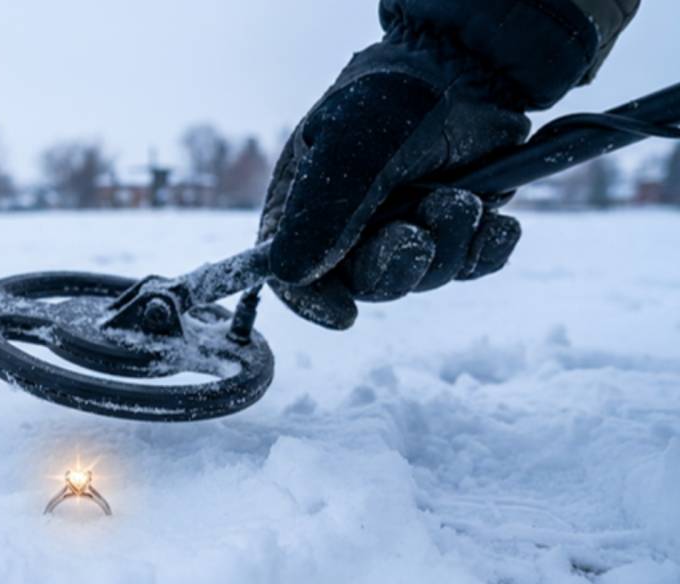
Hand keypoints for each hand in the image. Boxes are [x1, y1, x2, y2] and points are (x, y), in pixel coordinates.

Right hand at [258, 42, 529, 329]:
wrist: (472, 67)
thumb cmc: (394, 97)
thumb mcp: (347, 147)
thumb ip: (319, 212)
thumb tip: (290, 273)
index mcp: (307, 209)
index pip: (296, 276)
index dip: (315, 301)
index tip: (344, 313)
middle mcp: (353, 229)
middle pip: (367, 285)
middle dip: (398, 262)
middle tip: (417, 229)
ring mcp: (407, 230)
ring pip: (425, 278)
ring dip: (449, 244)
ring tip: (461, 197)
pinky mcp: (457, 231)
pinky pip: (471, 267)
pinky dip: (486, 249)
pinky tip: (497, 222)